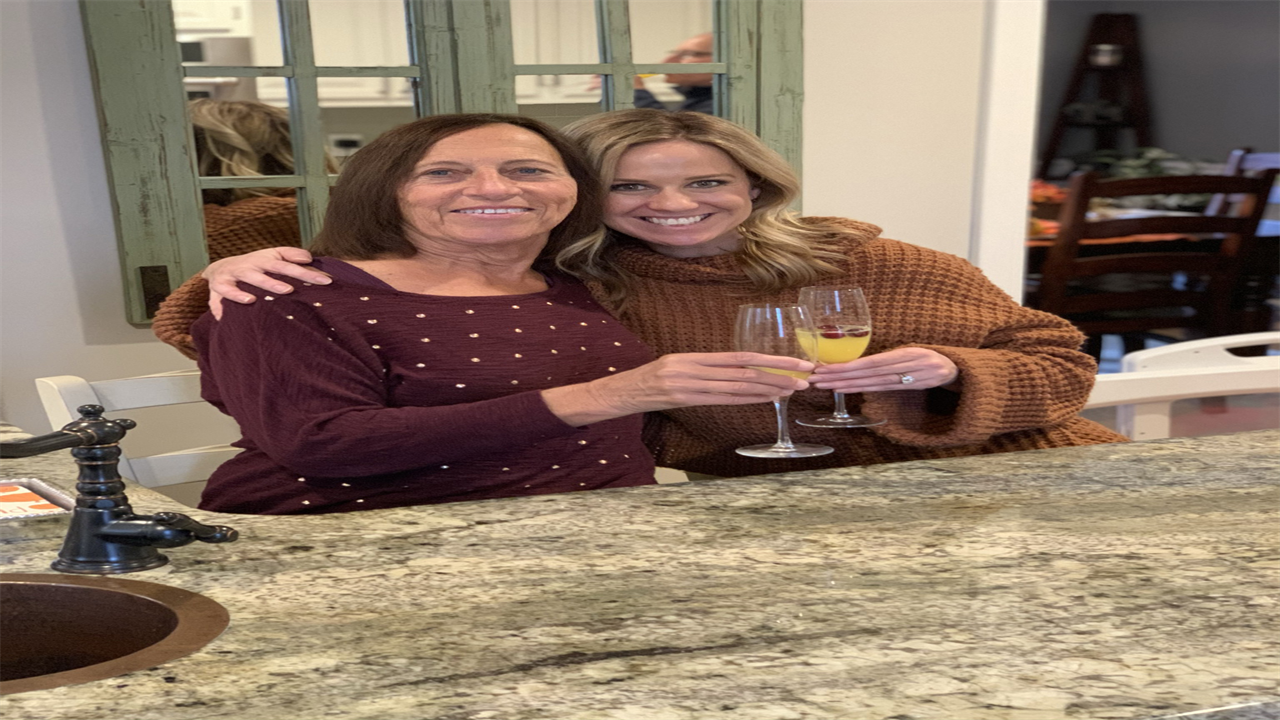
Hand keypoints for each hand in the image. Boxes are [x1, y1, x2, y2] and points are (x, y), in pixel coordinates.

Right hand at [203, 247, 328, 318]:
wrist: (222, 267)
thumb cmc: (256, 264)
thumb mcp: (273, 255)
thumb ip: (291, 255)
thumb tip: (308, 258)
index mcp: (265, 260)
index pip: (287, 266)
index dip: (305, 273)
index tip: (324, 281)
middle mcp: (249, 266)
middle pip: (262, 274)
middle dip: (273, 283)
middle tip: (288, 290)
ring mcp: (233, 276)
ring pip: (239, 283)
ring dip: (244, 292)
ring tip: (253, 300)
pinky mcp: (218, 286)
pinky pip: (219, 295)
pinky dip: (222, 303)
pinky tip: (228, 313)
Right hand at [542, 352, 813, 425]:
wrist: (611, 394)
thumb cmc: (641, 384)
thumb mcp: (672, 371)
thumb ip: (701, 373)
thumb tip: (734, 377)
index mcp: (690, 357)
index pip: (739, 357)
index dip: (770, 360)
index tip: (795, 363)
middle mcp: (690, 366)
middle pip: (743, 369)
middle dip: (778, 373)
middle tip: (807, 376)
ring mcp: (685, 383)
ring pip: (736, 385)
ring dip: (768, 388)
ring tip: (794, 389)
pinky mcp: (680, 398)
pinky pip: (719, 399)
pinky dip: (746, 399)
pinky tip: (766, 400)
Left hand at [809, 347, 958, 391]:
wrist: (955, 368)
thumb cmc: (928, 354)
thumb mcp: (912, 349)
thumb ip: (889, 355)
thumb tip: (857, 358)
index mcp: (908, 352)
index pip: (872, 362)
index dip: (848, 366)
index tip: (826, 367)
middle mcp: (909, 366)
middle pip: (869, 373)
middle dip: (840, 376)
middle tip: (817, 378)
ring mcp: (911, 379)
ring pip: (873, 384)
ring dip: (847, 385)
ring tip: (825, 386)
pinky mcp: (911, 388)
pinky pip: (882, 390)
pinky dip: (862, 390)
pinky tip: (844, 390)